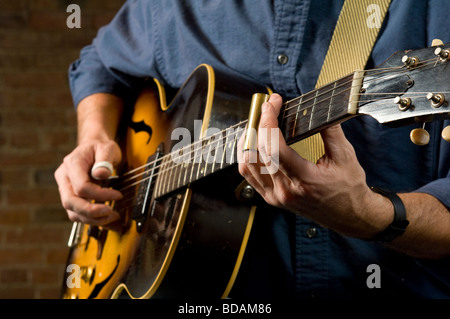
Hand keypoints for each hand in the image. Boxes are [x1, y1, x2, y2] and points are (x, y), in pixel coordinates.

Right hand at [54, 139, 122, 225]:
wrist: (94, 148)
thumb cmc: (101, 148)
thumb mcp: (107, 148)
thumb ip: (105, 159)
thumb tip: (101, 174)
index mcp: (72, 164)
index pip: (81, 186)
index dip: (100, 195)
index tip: (118, 195)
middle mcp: (64, 177)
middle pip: (70, 202)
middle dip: (91, 212)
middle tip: (111, 213)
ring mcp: (65, 188)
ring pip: (72, 212)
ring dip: (92, 219)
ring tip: (112, 217)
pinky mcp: (71, 197)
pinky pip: (77, 213)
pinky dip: (91, 219)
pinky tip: (106, 219)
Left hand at [237, 94, 390, 237]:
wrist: (349, 216)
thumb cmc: (349, 189)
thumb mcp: (345, 156)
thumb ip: (330, 131)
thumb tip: (319, 108)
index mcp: (304, 180)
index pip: (275, 148)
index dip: (268, 122)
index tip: (271, 104)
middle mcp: (285, 190)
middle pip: (258, 153)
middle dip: (259, 124)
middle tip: (267, 107)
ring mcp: (275, 196)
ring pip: (247, 165)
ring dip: (248, 140)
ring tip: (257, 122)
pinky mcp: (271, 199)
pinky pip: (249, 175)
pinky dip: (247, 156)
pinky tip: (253, 143)